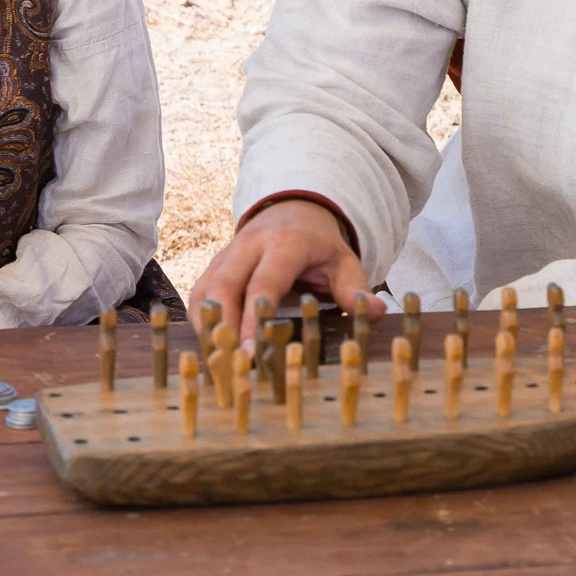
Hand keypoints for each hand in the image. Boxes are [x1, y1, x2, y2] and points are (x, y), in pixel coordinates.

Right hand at [190, 198, 373, 347]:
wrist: (294, 210)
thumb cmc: (320, 245)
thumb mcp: (344, 262)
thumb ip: (355, 288)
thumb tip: (375, 311)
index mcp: (284, 242)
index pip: (263, 284)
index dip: (253, 320)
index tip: (249, 353)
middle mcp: (249, 244)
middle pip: (225, 285)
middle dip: (223, 327)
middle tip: (228, 365)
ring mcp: (227, 253)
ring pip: (206, 289)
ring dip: (207, 327)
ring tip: (215, 363)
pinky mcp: (214, 264)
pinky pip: (199, 293)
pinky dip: (201, 321)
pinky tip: (210, 349)